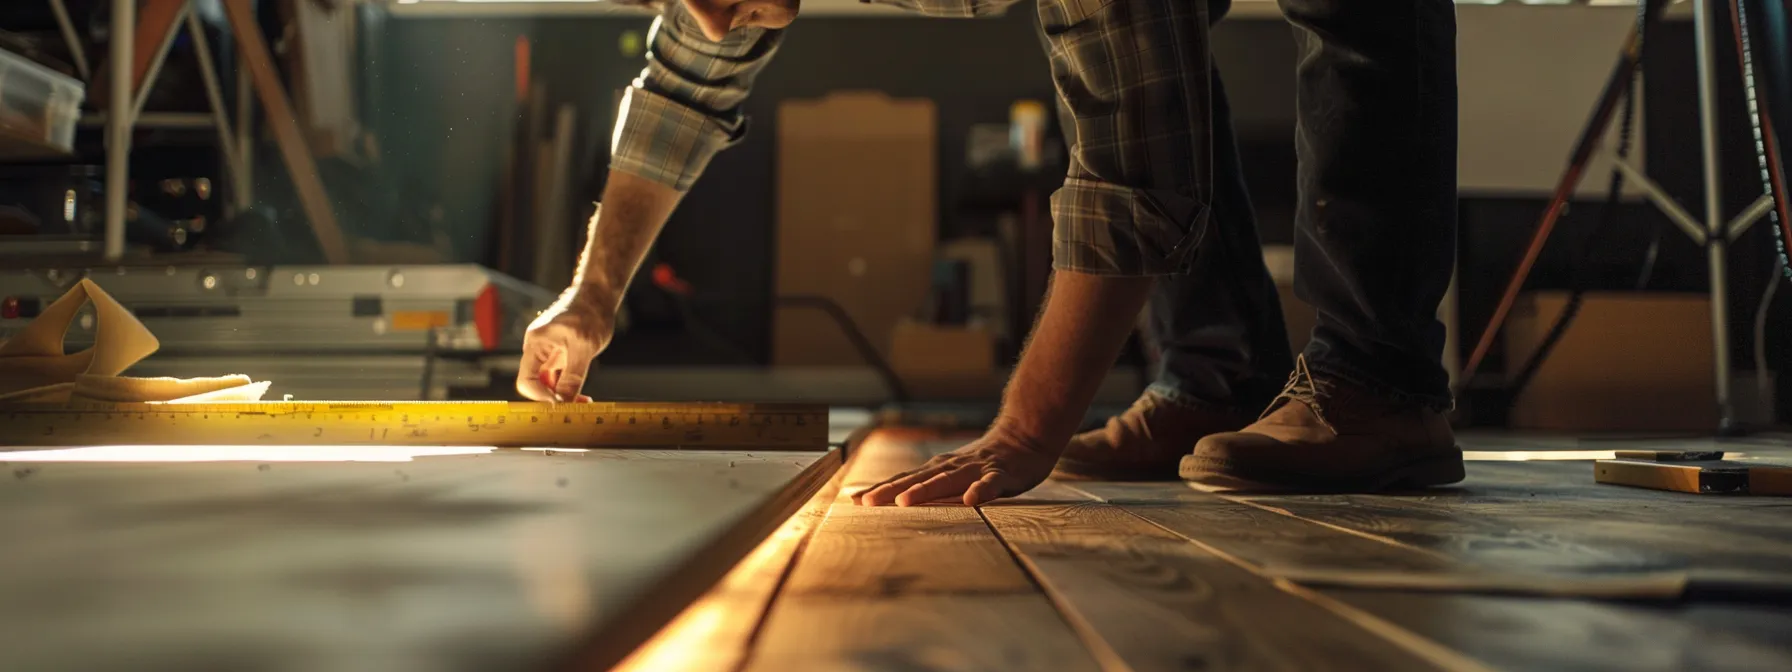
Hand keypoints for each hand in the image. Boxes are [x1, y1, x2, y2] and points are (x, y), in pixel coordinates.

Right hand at [516, 288, 613, 401]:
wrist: (599, 297)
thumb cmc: (589, 313)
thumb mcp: (583, 347)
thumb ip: (572, 376)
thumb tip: (563, 402)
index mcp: (535, 344)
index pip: (526, 380)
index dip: (540, 396)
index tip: (560, 406)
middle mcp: (538, 350)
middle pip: (537, 384)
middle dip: (554, 398)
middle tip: (576, 408)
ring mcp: (549, 353)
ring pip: (550, 383)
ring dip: (564, 395)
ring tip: (584, 403)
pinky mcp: (561, 355)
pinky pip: (560, 378)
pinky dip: (570, 388)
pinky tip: (583, 396)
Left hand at [852, 428, 1059, 506]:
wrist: (1023, 437)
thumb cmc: (983, 462)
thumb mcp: (953, 474)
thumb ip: (929, 486)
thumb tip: (896, 501)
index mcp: (938, 469)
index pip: (903, 480)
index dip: (880, 489)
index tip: (854, 501)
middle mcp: (951, 467)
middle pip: (917, 480)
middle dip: (891, 491)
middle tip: (867, 502)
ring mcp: (975, 469)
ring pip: (947, 479)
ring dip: (925, 489)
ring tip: (904, 501)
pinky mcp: (1001, 474)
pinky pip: (990, 483)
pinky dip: (980, 490)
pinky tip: (971, 500)